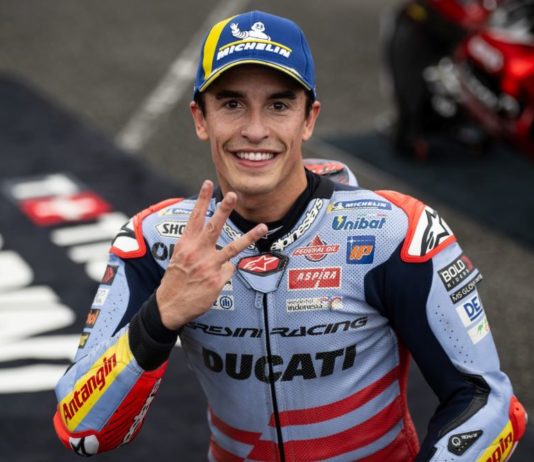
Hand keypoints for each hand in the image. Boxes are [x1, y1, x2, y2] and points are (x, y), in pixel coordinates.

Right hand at [155, 180, 266, 329]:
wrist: (169, 306)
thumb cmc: (175, 280)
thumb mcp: (178, 257)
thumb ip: (193, 244)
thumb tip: (208, 237)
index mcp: (185, 244)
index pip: (194, 217)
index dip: (201, 199)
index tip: (207, 183)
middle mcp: (197, 252)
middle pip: (214, 226)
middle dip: (224, 209)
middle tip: (233, 195)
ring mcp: (208, 266)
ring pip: (233, 247)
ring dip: (250, 236)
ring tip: (263, 227)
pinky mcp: (216, 280)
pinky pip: (229, 270)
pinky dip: (224, 272)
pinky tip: (214, 280)